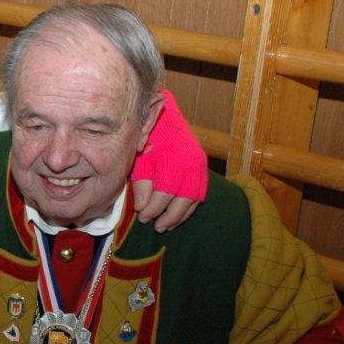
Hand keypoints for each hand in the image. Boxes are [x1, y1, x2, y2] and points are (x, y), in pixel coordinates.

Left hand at [130, 89, 206, 231]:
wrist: (166, 117)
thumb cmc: (149, 137)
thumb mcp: (140, 158)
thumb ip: (142, 183)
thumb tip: (143, 207)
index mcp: (175, 160)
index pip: (165, 193)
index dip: (154, 209)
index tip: (142, 217)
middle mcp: (193, 164)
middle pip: (184, 199)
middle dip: (170, 216)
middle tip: (157, 227)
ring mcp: (201, 165)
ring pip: (195, 199)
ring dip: (181, 215)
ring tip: (166, 226)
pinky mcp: (203, 168)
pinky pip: (200, 193)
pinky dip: (189, 206)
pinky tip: (177, 215)